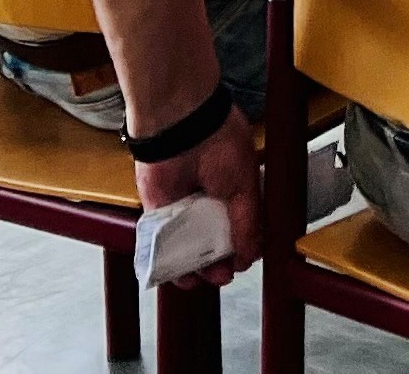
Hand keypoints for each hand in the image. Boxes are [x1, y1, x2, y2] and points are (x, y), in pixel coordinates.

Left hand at [136, 109, 259, 286]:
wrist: (182, 127)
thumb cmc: (220, 145)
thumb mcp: (245, 187)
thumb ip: (248, 224)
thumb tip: (250, 256)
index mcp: (234, 191)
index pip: (240, 228)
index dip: (243, 248)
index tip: (244, 262)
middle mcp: (208, 202)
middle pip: (213, 242)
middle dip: (219, 263)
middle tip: (222, 276)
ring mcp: (182, 209)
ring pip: (188, 248)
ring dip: (196, 268)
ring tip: (204, 280)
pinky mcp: (158, 214)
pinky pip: (163, 245)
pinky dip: (170, 263)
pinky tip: (180, 276)